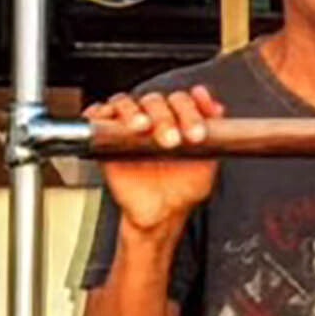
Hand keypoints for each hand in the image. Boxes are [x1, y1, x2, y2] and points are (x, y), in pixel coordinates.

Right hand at [85, 85, 225, 231]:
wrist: (161, 214)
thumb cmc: (184, 187)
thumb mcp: (208, 163)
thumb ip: (216, 135)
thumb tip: (217, 108)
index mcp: (178, 118)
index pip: (182, 101)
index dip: (191, 112)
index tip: (197, 133)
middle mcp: (154, 118)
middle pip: (155, 101)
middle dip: (165, 118)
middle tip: (171, 140)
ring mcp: (129, 126)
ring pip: (126, 103)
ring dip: (133, 111)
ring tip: (142, 127)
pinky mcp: (105, 138)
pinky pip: (97, 117)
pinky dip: (98, 113)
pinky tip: (105, 117)